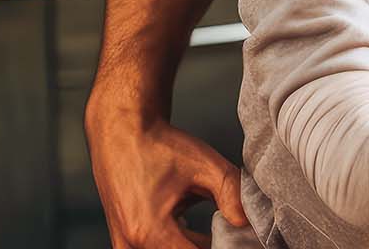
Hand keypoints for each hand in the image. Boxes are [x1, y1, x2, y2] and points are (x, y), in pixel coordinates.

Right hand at [86, 107, 245, 247]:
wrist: (121, 130)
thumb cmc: (158, 145)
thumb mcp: (205, 165)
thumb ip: (232, 194)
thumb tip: (248, 221)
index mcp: (151, 230)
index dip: (223, 247)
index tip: (237, 236)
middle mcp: (132, 243)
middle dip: (209, 246)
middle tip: (229, 231)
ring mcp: (123, 243)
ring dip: (191, 246)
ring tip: (212, 230)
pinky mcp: (121, 239)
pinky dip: (175, 244)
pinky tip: (189, 230)